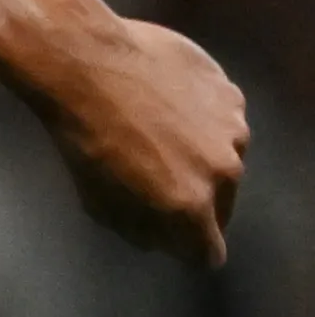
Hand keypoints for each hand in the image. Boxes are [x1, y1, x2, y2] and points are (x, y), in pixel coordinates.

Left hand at [40, 11, 248, 267]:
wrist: (89, 64)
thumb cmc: (84, 139)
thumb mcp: (98, 203)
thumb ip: (140, 229)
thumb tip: (161, 241)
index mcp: (191, 205)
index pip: (208, 252)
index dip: (190, 249)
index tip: (178, 241)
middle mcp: (224, 171)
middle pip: (220, 205)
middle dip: (195, 201)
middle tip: (158, 179)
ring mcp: (232, 130)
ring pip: (224, 159)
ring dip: (201, 156)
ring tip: (158, 135)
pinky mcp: (231, 95)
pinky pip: (222, 121)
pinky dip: (203, 120)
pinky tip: (168, 105)